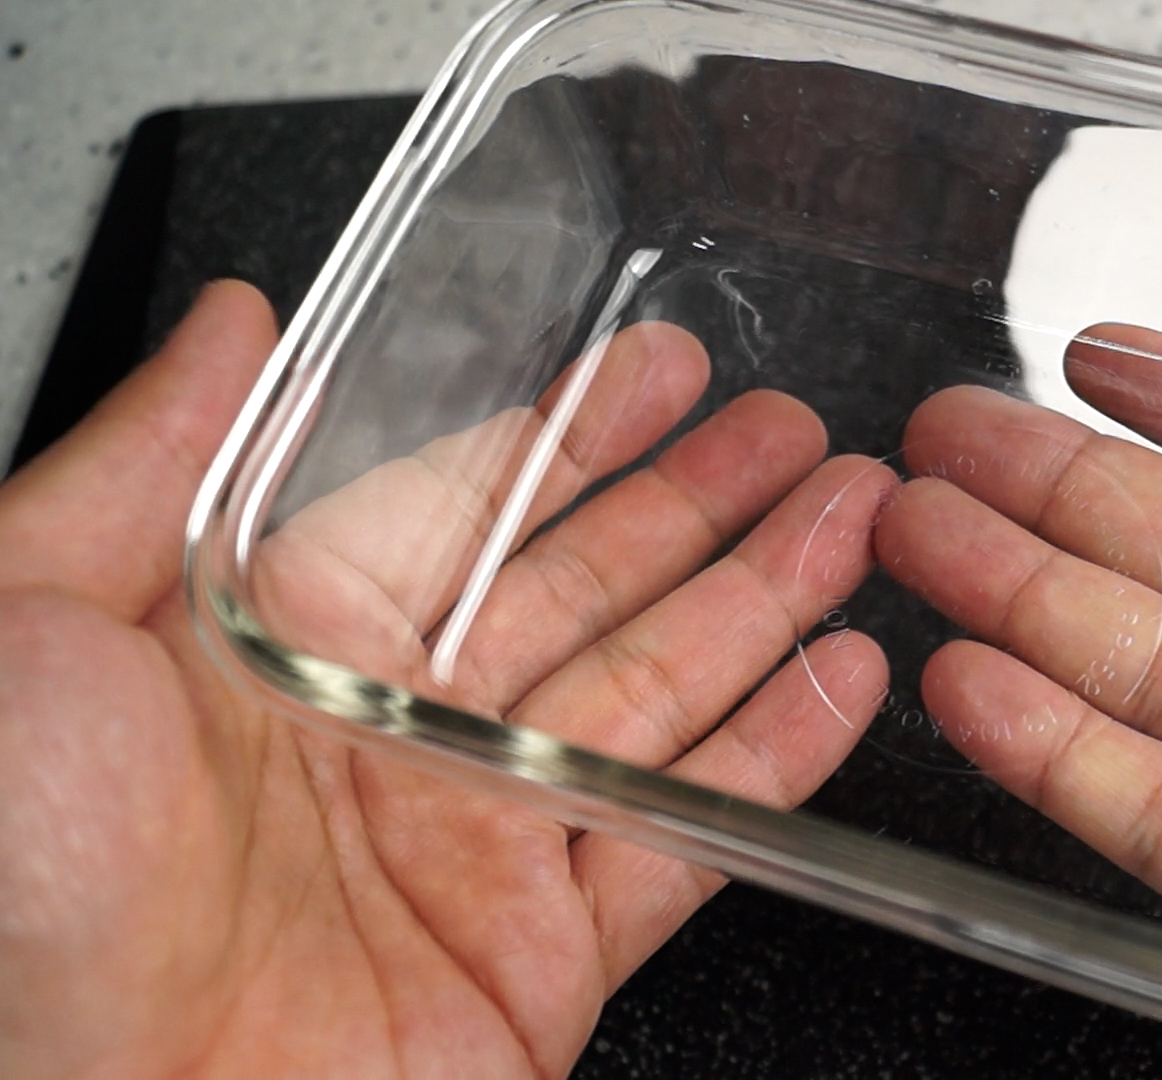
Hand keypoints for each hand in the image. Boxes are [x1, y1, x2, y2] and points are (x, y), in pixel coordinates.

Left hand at [0, 282, 893, 1076]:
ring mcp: (480, 842)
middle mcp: (396, 734)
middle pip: (591, 587)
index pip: (465, 504)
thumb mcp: (29, 620)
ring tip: (859, 520)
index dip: (576, 431)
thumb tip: (234, 327)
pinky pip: (689, 838)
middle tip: (803, 434)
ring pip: (661, 692)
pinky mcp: (542, 953)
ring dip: (766, 600)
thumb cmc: (14, 894)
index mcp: (282, 646)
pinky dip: (778, 761)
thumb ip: (144, 465)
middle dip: (704, 501)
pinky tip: (842, 680)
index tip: (664, 369)